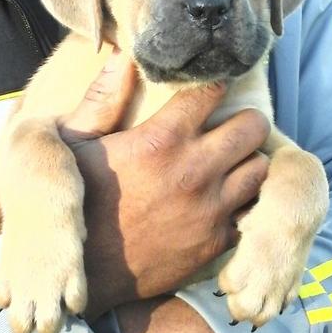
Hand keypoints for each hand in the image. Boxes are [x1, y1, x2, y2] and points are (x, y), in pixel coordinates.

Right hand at [59, 55, 269, 318]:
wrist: (83, 275)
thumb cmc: (74, 205)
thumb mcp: (70, 148)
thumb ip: (100, 100)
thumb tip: (123, 57)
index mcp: (161, 141)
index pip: (212, 91)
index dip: (213, 84)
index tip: (209, 91)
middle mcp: (195, 171)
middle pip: (254, 128)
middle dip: (245, 122)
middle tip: (231, 127)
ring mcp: (210, 210)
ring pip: (260, 169)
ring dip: (248, 162)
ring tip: (230, 165)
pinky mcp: (215, 242)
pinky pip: (251, 212)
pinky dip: (244, 203)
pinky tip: (224, 201)